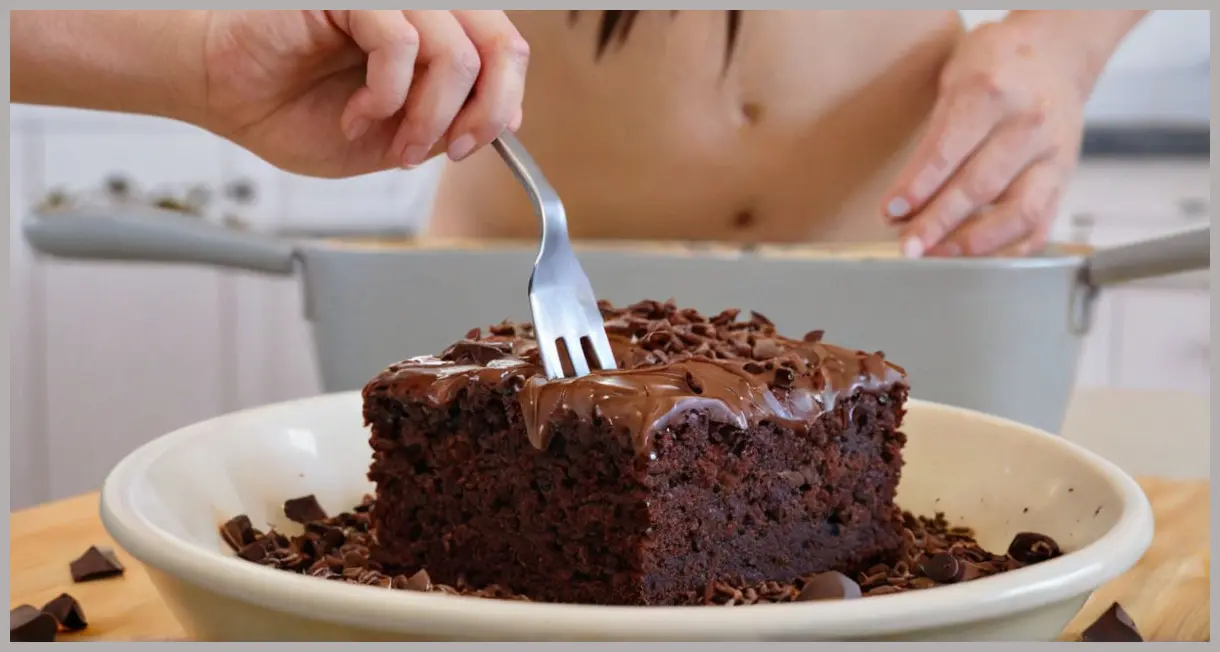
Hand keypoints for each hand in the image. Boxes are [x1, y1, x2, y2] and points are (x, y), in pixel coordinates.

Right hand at [202, 10, 529, 177]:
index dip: (503, 106)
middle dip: (482, 113)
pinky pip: (403, 44)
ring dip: (426, 117)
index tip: (468, 145)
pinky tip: (359, 114)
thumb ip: (449, 122)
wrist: (224, 95)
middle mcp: (420, 6)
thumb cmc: (294, 108)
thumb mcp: (394, 135)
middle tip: (447, 149)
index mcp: (437, 31)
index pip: (507, 53)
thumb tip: (507, 118)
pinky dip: (386, 97)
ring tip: (389, 142)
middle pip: (502, 46)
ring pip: (456, 54)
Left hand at [881, 12, 1141, 257]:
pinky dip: (1006, 251)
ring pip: (1018, 213)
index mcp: (993, 93)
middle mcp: (1029, 124)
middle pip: (980, 186)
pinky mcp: (1064, 180)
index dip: (917, 187)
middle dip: (937, 222)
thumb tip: (901, 205)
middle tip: (906, 246)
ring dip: (973, 243)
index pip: (949, 150)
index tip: (890, 213)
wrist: (1054, 55)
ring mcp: (1053, 155)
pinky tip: (973, 259)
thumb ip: (932, 138)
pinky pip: (1040, 227)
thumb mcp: (953, 80)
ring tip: (936, 255)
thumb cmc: (993, 66)